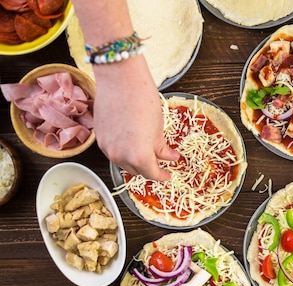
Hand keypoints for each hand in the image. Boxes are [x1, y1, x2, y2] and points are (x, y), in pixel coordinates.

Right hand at [91, 55, 178, 180]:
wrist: (121, 80)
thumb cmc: (144, 101)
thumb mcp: (159, 128)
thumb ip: (163, 148)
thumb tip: (170, 158)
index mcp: (139, 157)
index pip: (152, 174)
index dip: (161, 175)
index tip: (167, 175)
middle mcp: (120, 157)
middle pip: (136, 171)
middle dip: (148, 169)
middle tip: (159, 163)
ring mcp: (107, 148)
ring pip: (122, 163)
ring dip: (134, 161)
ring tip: (145, 152)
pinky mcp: (98, 138)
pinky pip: (113, 151)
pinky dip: (123, 151)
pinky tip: (131, 142)